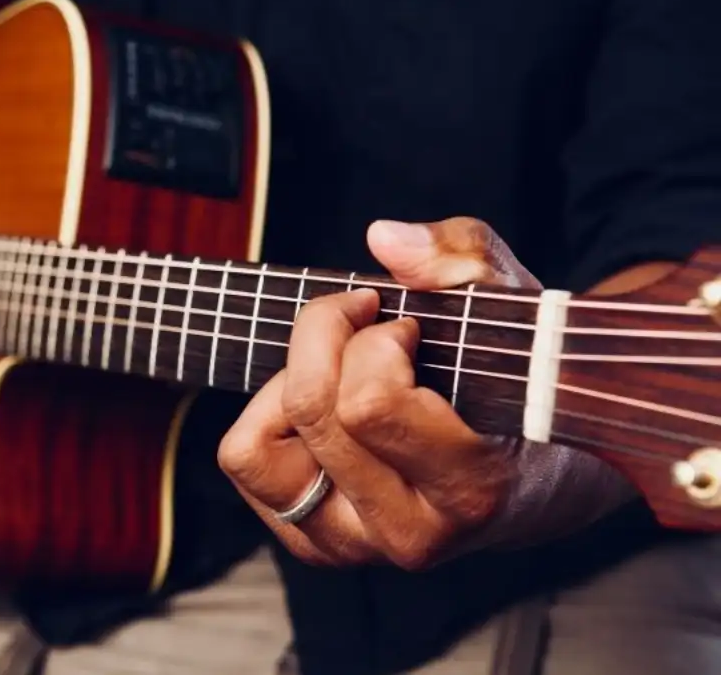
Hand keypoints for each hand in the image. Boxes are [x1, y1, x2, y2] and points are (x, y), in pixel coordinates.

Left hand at [218, 217, 545, 567]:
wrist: (537, 482)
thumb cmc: (521, 388)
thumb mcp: (514, 306)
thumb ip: (462, 260)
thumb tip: (382, 238)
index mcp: (470, 488)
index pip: (368, 404)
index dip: (374, 340)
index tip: (405, 325)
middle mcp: (407, 533)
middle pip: (310, 410)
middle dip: (327, 337)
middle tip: (365, 323)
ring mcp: (354, 546)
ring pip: (255, 448)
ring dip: (288, 385)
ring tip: (340, 370)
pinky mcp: (316, 544)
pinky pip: (246, 462)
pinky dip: (267, 416)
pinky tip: (323, 404)